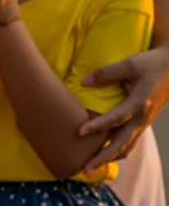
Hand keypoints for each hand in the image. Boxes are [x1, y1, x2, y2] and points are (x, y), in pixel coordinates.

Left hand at [78, 44, 168, 169]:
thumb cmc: (151, 65)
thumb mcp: (129, 65)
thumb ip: (106, 73)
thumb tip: (84, 82)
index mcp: (139, 104)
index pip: (115, 119)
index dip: (97, 126)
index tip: (80, 132)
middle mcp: (142, 119)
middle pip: (122, 144)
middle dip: (104, 157)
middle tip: (86, 168)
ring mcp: (144, 122)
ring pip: (127, 146)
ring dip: (111, 157)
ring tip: (94, 165)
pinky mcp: (143, 122)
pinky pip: (131, 141)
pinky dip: (119, 150)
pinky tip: (108, 153)